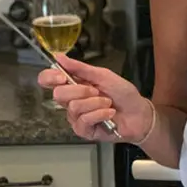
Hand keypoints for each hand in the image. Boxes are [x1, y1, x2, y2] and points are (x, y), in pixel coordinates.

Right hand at [37, 54, 153, 142]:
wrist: (139, 114)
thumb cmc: (123, 94)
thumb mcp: (104, 75)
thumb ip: (80, 68)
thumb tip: (59, 57)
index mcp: (73, 84)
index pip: (48, 80)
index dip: (50, 77)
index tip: (62, 77)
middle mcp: (71, 100)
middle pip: (58, 94)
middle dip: (81, 90)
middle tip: (97, 91)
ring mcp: (76, 117)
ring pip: (73, 107)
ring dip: (95, 103)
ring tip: (108, 104)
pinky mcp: (84, 130)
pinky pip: (83, 120)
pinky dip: (99, 114)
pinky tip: (109, 114)